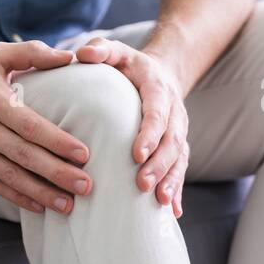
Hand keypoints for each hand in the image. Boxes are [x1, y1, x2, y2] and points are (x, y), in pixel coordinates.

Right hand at [0, 41, 89, 213]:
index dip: (57, 142)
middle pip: (25, 155)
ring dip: (41, 192)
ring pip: (11, 176)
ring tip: (68, 205)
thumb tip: (68, 56)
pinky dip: (17, 197)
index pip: (30, 126)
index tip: (83, 154)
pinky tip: (39, 206)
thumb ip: (31, 52)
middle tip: (86, 186)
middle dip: (57, 173)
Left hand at [75, 38, 189, 217]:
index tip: (137, 154)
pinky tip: (172, 213)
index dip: (150, 134)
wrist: (162, 72)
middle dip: (159, 165)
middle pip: (171, 140)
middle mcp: (173, 111)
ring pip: (179, 158)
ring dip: (171, 181)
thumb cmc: (128, 65)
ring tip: (160, 203)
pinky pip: (180, 169)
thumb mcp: (115, 51)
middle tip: (142, 185)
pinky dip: (178, 190)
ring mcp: (178, 130)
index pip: (157, 112)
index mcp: (158, 89)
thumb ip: (101, 50)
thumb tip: (83, 53)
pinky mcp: (177, 146)